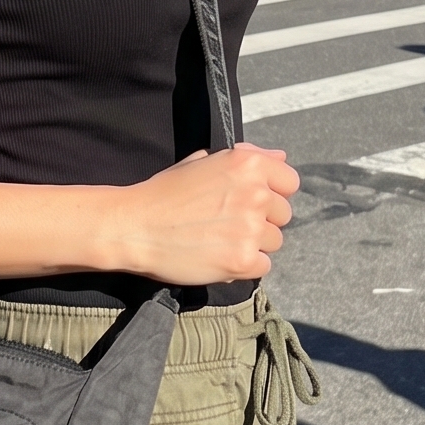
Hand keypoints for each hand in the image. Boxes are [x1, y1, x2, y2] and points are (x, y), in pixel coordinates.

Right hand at [111, 144, 299, 284]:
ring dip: (253, 244)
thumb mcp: (204, 161)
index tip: (250, 200)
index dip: (272, 192)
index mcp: (248, 164)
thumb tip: (280, 158)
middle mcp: (256, 194)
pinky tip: (220, 257)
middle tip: (228, 223)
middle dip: (261, 220)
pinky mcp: (243, 260)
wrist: (135, 227)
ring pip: (274, 242)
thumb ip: (246, 158)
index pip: (289, 182)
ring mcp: (251, 229)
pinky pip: (263, 266)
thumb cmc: (165, 193)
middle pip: (283, 215)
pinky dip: (245, 266)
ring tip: (220, 240)